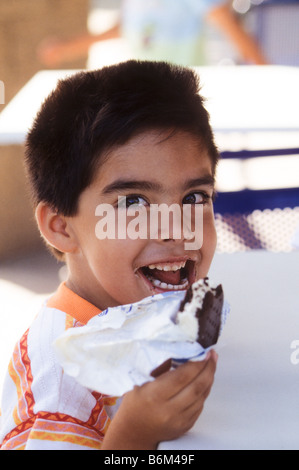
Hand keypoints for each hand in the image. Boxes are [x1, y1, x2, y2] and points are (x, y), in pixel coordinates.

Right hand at [101, 350, 217, 449]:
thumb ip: (162, 368)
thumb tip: (182, 352)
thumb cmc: (135, 403)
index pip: (182, 377)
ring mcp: (179, 421)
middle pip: (196, 387)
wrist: (134, 432)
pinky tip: (204, 381)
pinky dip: (204, 391)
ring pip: (202, 397)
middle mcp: (169, 410)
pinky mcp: (185, 426)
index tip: (203, 352)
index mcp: (155, 396)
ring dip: (209, 379)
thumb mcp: (141, 381)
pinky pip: (200, 406)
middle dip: (208, 368)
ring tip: (210, 365)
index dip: (196, 363)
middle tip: (212, 355)